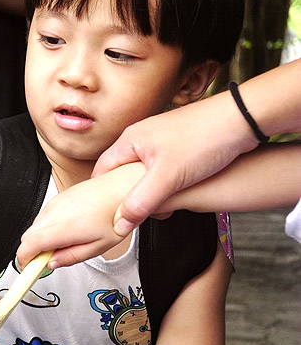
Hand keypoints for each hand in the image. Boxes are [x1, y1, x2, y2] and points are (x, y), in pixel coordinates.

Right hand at [16, 164, 144, 268]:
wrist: (122, 188)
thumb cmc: (114, 215)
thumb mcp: (97, 247)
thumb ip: (70, 257)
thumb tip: (52, 263)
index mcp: (61, 228)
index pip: (27, 246)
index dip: (24, 261)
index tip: (29, 270)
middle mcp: (53, 213)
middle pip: (27, 237)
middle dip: (33, 252)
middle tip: (50, 260)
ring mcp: (54, 203)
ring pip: (34, 226)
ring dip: (40, 238)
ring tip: (65, 244)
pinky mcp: (58, 197)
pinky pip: (43, 216)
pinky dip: (47, 227)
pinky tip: (67, 230)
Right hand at [92, 93, 252, 235]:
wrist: (242, 120)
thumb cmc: (204, 140)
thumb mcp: (168, 177)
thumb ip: (141, 202)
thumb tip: (118, 225)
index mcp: (129, 141)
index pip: (102, 172)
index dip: (101, 195)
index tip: (106, 215)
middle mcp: (141, 139)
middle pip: (122, 175)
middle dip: (130, 198)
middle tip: (140, 215)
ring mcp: (160, 142)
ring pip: (144, 175)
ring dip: (151, 194)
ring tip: (165, 207)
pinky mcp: (178, 146)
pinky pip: (162, 172)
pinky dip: (166, 186)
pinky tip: (180, 195)